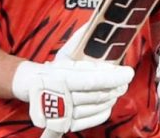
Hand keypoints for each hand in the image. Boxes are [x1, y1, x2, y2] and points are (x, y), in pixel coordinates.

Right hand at [12, 24, 133, 132]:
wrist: (30, 85)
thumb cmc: (53, 69)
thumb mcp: (66, 58)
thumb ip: (84, 51)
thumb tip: (98, 36)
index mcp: (62, 77)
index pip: (93, 80)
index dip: (113, 78)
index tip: (128, 73)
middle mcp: (61, 96)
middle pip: (96, 94)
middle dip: (115, 87)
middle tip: (126, 80)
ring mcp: (62, 112)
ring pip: (95, 107)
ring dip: (111, 98)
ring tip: (118, 89)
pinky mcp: (65, 123)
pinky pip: (91, 120)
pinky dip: (103, 111)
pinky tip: (109, 103)